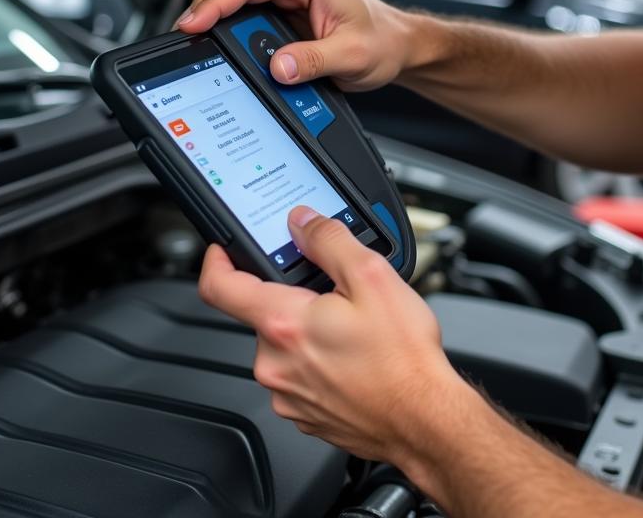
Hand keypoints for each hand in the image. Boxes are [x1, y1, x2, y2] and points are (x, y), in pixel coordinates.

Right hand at [177, 0, 416, 90]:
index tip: (191, 24)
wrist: (396, 43)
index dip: (213, 4)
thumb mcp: (351, 56)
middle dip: (204, 7)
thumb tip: (278, 67)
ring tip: (196, 40)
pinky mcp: (281, 0)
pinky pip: (243, 5)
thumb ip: (313, 61)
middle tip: (184, 37)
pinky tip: (216, 38)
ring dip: (213, 13)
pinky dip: (226, 20)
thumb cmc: (381, 41)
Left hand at [197, 205, 466, 463]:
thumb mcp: (372, 277)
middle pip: (262, 313)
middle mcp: (274, 364)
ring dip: (308, 331)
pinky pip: (298, 375)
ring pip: (283, 345)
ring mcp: (287, 394)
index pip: (220, 287)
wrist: (425, 421)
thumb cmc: (403, 360)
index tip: (224, 248)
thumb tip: (302, 222)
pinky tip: (354, 358)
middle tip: (334, 295)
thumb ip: (329, 241)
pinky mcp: (303, 415)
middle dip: (293, 297)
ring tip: (353, 331)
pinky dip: (319, 361)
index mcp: (283, 324)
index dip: (217, 259)